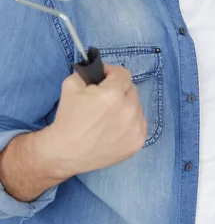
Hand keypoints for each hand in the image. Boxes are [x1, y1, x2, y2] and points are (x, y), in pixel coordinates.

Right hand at [47, 63, 146, 177]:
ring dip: (126, 106)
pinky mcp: (138, 141)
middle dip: (119, 90)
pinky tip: (115, 127)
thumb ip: (88, 72)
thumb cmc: (67, 119)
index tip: (103, 78)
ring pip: (137, 106)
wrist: (65, 153)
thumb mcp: (71, 85)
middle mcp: (129, 110)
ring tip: (109, 115)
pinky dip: (130, 122)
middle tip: (104, 98)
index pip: (123, 73)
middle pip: (131, 89)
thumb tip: (100, 70)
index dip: (111, 73)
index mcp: (113, 94)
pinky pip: (140, 123)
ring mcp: (135, 127)